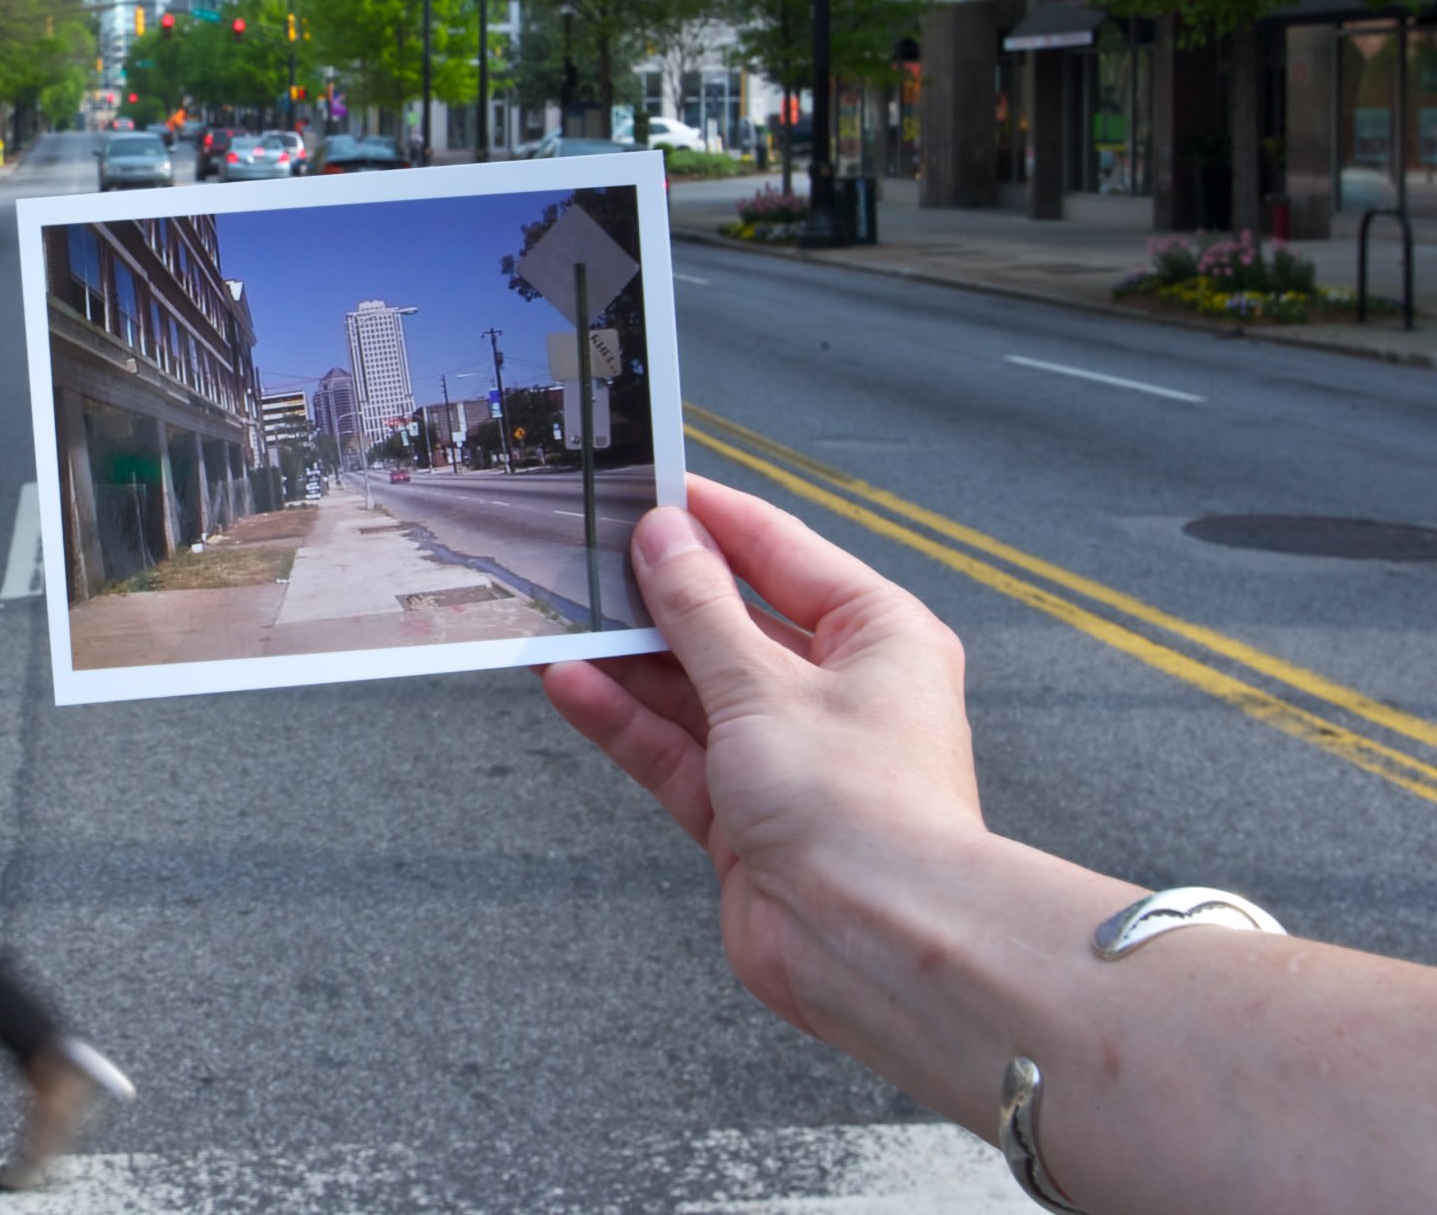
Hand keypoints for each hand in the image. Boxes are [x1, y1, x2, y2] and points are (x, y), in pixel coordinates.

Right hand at [539, 476, 981, 1036]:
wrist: (878, 948)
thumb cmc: (860, 808)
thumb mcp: (762, 684)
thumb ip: (699, 610)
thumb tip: (663, 537)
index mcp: (877, 637)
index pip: (782, 552)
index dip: (711, 519)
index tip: (645, 487)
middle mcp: (839, 691)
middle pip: (731, 621)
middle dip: (658, 594)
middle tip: (583, 555)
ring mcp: (789, 755)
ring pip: (693, 686)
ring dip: (628, 659)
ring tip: (558, 618)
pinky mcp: (746, 815)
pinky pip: (675, 749)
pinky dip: (625, 719)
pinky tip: (571, 685)